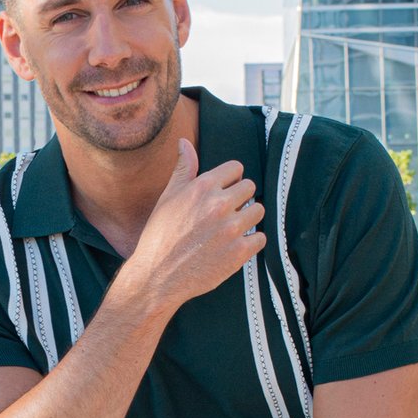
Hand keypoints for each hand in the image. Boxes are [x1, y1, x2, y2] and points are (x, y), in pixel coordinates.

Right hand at [120, 139, 265, 315]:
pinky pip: (260, 238)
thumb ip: (183, 169)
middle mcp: (219, 204)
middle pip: (250, 187)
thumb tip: (184, 142)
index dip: (230, 180)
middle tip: (225, 214)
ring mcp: (231, 229)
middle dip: (240, 198)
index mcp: (202, 187)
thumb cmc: (160, 236)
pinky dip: (251, 242)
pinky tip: (234, 246)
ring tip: (231, 229)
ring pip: (258, 211)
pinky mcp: (239, 252)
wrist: (157, 275)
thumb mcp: (168, 198)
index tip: (223, 192)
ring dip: (248, 218)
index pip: (236, 168)